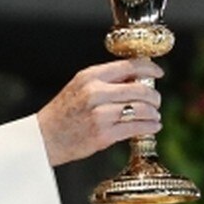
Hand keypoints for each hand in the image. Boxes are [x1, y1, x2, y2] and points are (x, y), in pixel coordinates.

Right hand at [36, 58, 162, 166]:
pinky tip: (153, 126)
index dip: (149, 69)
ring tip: (155, 115)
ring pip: (141, 109)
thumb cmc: (64, 112)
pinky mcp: (103, 135)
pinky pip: (135, 128)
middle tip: (156, 101)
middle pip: (139, 90)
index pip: (129, 66)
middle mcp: (96, 93)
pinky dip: (149, 127)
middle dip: (154, 96)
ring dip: (154, 113)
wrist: (45, 137)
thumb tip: (137, 78)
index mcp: (90, 76)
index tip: (158, 73)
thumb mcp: (80, 86)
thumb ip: (106, 81)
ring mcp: (100, 115)